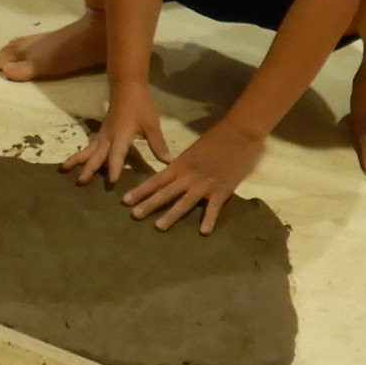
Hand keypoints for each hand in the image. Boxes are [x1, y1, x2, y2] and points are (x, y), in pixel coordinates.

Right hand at [67, 88, 170, 188]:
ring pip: (88, 150)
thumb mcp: (152, 125)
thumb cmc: (140, 106)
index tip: (112, 181)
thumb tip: (169, 162)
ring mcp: (102, 135)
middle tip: (80, 182)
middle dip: (88, 169)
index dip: (114, 168)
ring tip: (63, 169)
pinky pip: (89, 146)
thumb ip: (158, 145)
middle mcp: (108, 137)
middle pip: (96, 155)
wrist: (126, 87)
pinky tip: (75, 161)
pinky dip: (82, 154)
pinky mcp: (100, 133)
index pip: (117, 155)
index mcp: (121, 136)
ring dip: (76, 160)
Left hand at [120, 119, 259, 231]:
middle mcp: (189, 176)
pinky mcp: (222, 190)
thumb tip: (171, 175)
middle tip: (134, 216)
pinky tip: (203, 232)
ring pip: (185, 202)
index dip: (141, 191)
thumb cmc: (216, 138)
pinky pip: (214, 207)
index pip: (156, 180)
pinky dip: (209, 219)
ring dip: (171, 215)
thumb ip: (182, 166)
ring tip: (158, 227)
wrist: (240, 132)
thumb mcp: (193, 151)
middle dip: (149, 204)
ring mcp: (205, 184)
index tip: (125, 201)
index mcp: (180, 165)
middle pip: (166, 193)